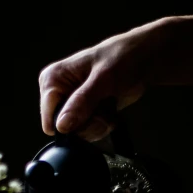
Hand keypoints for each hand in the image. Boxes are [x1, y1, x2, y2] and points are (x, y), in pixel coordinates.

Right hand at [39, 18, 170, 140]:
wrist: (143, 59)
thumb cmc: (123, 58)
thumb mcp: (103, 79)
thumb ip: (82, 102)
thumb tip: (62, 126)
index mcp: (52, 80)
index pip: (50, 121)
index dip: (71, 123)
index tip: (90, 111)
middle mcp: (57, 94)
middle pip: (65, 131)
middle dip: (88, 123)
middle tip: (103, 106)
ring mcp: (70, 105)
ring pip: (78, 134)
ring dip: (98, 124)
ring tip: (108, 104)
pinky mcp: (83, 113)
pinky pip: (89, 133)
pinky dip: (103, 125)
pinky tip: (109, 109)